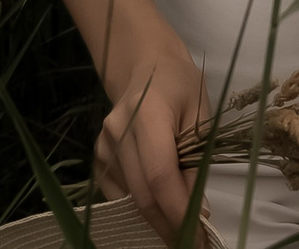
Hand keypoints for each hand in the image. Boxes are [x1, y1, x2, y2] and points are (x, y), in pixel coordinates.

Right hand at [94, 51, 210, 243]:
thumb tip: (197, 209)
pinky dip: (141, 207)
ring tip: (182, 228)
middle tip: (194, 242)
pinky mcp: (97, 157)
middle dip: (169, 224)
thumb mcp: (201, 116)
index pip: (160, 174)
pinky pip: (118, 194)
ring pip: (130, 198)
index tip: (199, 233)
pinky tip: (160, 209)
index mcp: (148, 112)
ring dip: (157, 220)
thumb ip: (196, 160)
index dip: (178, 209)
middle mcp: (117, 130)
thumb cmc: (180, 87)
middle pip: (142, 193)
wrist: (146, 67)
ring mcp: (103, 145)